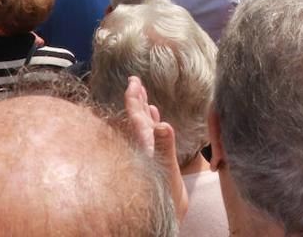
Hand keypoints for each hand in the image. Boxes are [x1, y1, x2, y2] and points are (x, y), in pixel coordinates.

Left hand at [123, 76, 187, 220]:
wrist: (165, 222)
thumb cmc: (166, 202)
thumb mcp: (168, 174)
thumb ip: (164, 149)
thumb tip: (161, 124)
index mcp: (144, 149)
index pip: (136, 119)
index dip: (134, 99)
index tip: (133, 81)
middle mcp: (143, 151)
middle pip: (137, 120)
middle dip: (136, 100)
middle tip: (135, 80)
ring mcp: (147, 157)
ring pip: (142, 129)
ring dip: (143, 111)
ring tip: (144, 95)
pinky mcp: (153, 163)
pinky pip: (149, 138)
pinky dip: (151, 125)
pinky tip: (155, 119)